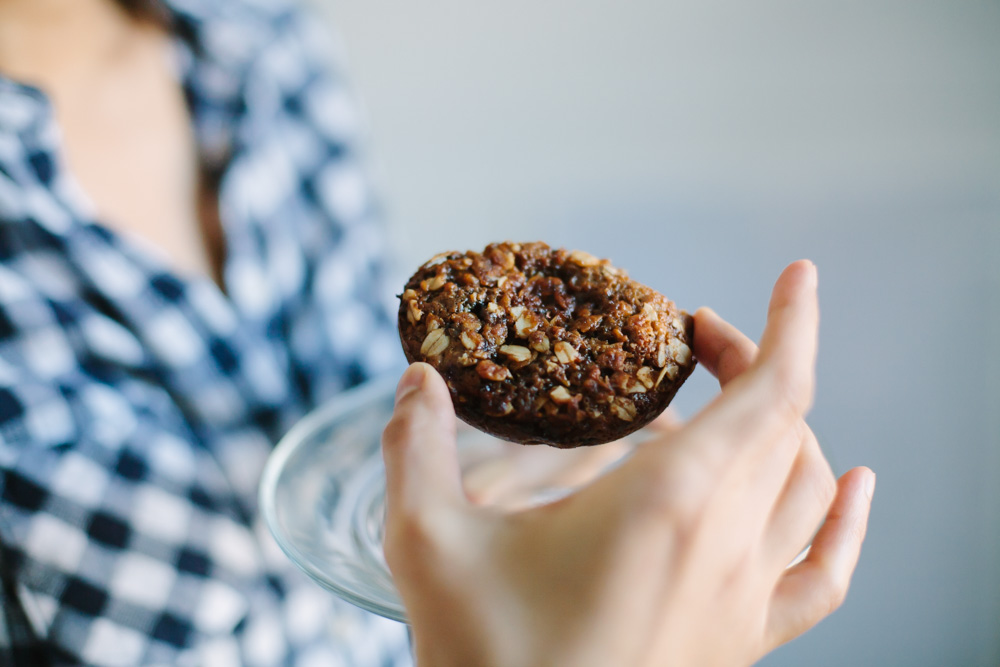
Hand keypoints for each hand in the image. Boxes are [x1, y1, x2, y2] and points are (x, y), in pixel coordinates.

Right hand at [382, 261, 873, 666]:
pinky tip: (852, 489)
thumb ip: (417, 449)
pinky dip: (846, 522)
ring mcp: (744, 599)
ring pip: (807, 485)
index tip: (797, 276)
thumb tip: (415, 383)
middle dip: (750, 361)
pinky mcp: (742, 643)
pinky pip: (823, 574)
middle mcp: (728, 543)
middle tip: (692, 342)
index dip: (792, 325)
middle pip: (782, 424)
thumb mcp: (430, 544)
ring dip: (786, 425)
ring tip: (732, 401)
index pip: (773, 391)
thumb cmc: (487, 661)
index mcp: (669, 502)